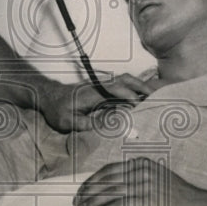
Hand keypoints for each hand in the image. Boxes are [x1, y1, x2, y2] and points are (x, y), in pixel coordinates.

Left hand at [39, 75, 153, 132]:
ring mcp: (102, 85)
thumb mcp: (68, 122)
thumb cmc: (57, 110)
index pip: (115, 90)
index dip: (129, 95)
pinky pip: (122, 85)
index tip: (141, 105)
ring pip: (125, 80)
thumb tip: (110, 125)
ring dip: (141, 85)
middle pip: (124, 80)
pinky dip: (135, 87)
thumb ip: (88, 123)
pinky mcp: (103, 89)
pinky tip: (144, 96)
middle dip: (142, 87)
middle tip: (157, 97)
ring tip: (155, 97)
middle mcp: (99, 86)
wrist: (49, 97)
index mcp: (92, 93)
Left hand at [73, 157, 202, 205]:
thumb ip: (132, 175)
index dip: (91, 180)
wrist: (193, 200)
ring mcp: (145, 184)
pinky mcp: (149, 200)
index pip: (108, 170)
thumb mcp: (151, 174)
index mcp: (139, 162)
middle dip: (89, 192)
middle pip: (107, 180)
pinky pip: (122, 205)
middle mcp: (141, 170)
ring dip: (94, 202)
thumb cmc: (170, 190)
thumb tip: (104, 186)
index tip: (80, 191)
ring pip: (111, 192)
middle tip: (77, 202)